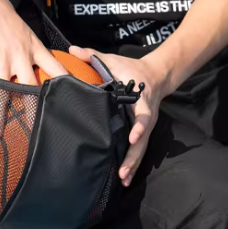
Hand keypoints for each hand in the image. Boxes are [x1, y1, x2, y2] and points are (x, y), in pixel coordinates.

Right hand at [0, 0, 66, 135]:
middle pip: (30, 88)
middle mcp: (20, 57)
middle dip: (32, 111)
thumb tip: (38, 67)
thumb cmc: (2, 15)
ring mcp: (1, 60)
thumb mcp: (25, 31)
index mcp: (34, 48)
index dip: (65, 85)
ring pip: (2, 92)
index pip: (55, 68)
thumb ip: (32, 51)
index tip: (72, 101)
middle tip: (36, 130)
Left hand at [69, 45, 166, 186]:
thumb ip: (92, 55)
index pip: (143, 116)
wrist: (155, 75)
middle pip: (142, 141)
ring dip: (132, 165)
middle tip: (122, 172)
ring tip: (122, 180)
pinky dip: (132, 164)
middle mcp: (146, 117)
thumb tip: (72, 48)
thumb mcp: (113, 60)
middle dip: (133, 157)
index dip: (139, 127)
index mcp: (140, 100)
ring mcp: (145, 127)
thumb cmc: (131, 68)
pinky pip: (137, 149)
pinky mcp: (141, 132)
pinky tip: (124, 178)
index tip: (133, 136)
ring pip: (140, 149)